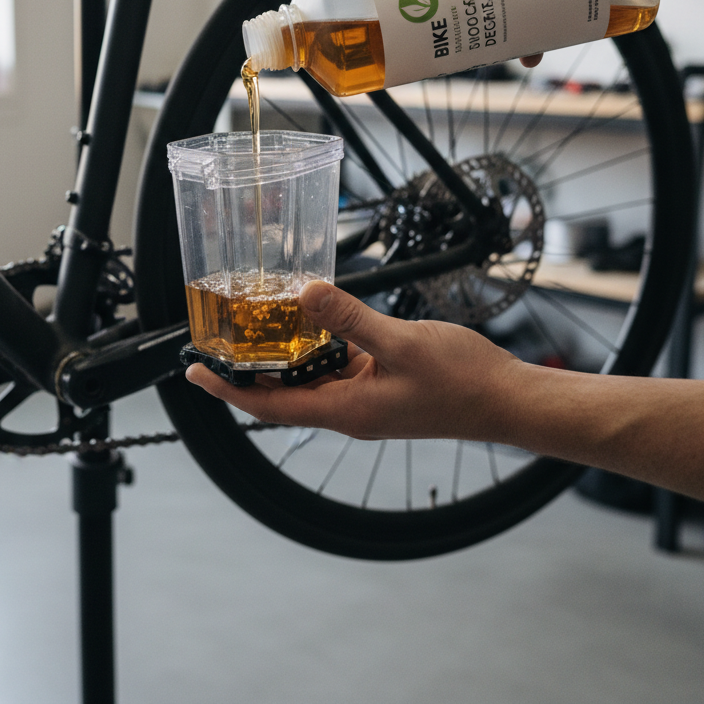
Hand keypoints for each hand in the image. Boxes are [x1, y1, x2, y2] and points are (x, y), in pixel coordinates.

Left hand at [185, 281, 522, 441]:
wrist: (508, 400)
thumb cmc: (463, 382)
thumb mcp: (400, 343)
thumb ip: (350, 319)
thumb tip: (306, 294)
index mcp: (346, 409)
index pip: (269, 405)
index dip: (228, 391)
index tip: (195, 375)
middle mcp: (349, 409)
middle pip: (283, 393)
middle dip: (249, 370)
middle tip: (219, 341)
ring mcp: (366, 398)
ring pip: (312, 377)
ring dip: (286, 355)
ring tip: (260, 324)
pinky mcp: (382, 384)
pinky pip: (338, 367)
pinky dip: (321, 347)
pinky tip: (316, 318)